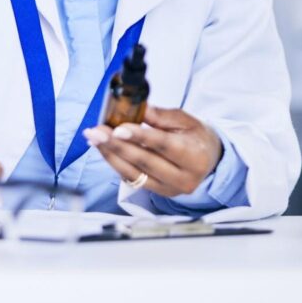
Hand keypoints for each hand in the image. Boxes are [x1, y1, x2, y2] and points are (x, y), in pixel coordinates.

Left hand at [83, 106, 222, 197]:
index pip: (163, 146)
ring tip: (93, 138)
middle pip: (144, 161)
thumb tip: (138, 108)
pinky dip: (115, 163)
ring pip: (133, 173)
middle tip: (96, 131)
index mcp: (194, 156)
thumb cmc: (196, 136)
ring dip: (110, 155)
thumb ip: (161, 116)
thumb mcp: (185, 120)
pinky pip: (131, 179)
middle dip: (116, 145)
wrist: (208, 159)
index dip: (139, 137)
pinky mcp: (158, 193)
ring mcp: (169, 189)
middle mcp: (183, 178)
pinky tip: (103, 149)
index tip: (118, 128)